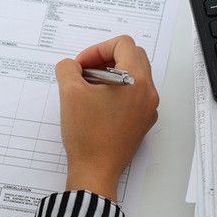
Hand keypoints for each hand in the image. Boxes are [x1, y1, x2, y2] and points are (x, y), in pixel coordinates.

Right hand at [55, 35, 158, 200]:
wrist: (95, 172)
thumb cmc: (87, 134)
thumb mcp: (70, 93)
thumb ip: (68, 69)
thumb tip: (71, 66)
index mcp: (136, 79)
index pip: (123, 44)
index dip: (98, 49)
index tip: (81, 65)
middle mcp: (148, 92)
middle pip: (132, 56)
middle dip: (106, 58)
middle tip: (85, 72)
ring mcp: (148, 108)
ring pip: (134, 75)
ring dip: (111, 74)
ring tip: (89, 88)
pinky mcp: (143, 122)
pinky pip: (134, 94)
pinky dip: (118, 91)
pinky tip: (98, 104)